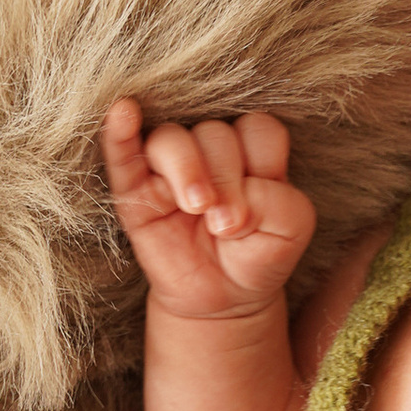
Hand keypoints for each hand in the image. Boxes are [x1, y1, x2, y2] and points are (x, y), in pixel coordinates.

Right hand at [101, 95, 314, 321]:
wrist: (223, 297)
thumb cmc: (257, 254)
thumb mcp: (290, 231)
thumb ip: (281, 203)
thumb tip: (238, 192)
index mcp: (250, 152)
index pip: (258, 129)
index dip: (263, 163)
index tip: (259, 208)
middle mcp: (209, 151)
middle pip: (215, 133)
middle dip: (226, 178)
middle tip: (227, 225)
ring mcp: (169, 168)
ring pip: (171, 139)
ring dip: (186, 168)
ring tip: (196, 208)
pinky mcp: (134, 191)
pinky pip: (122, 154)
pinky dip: (120, 134)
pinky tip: (123, 113)